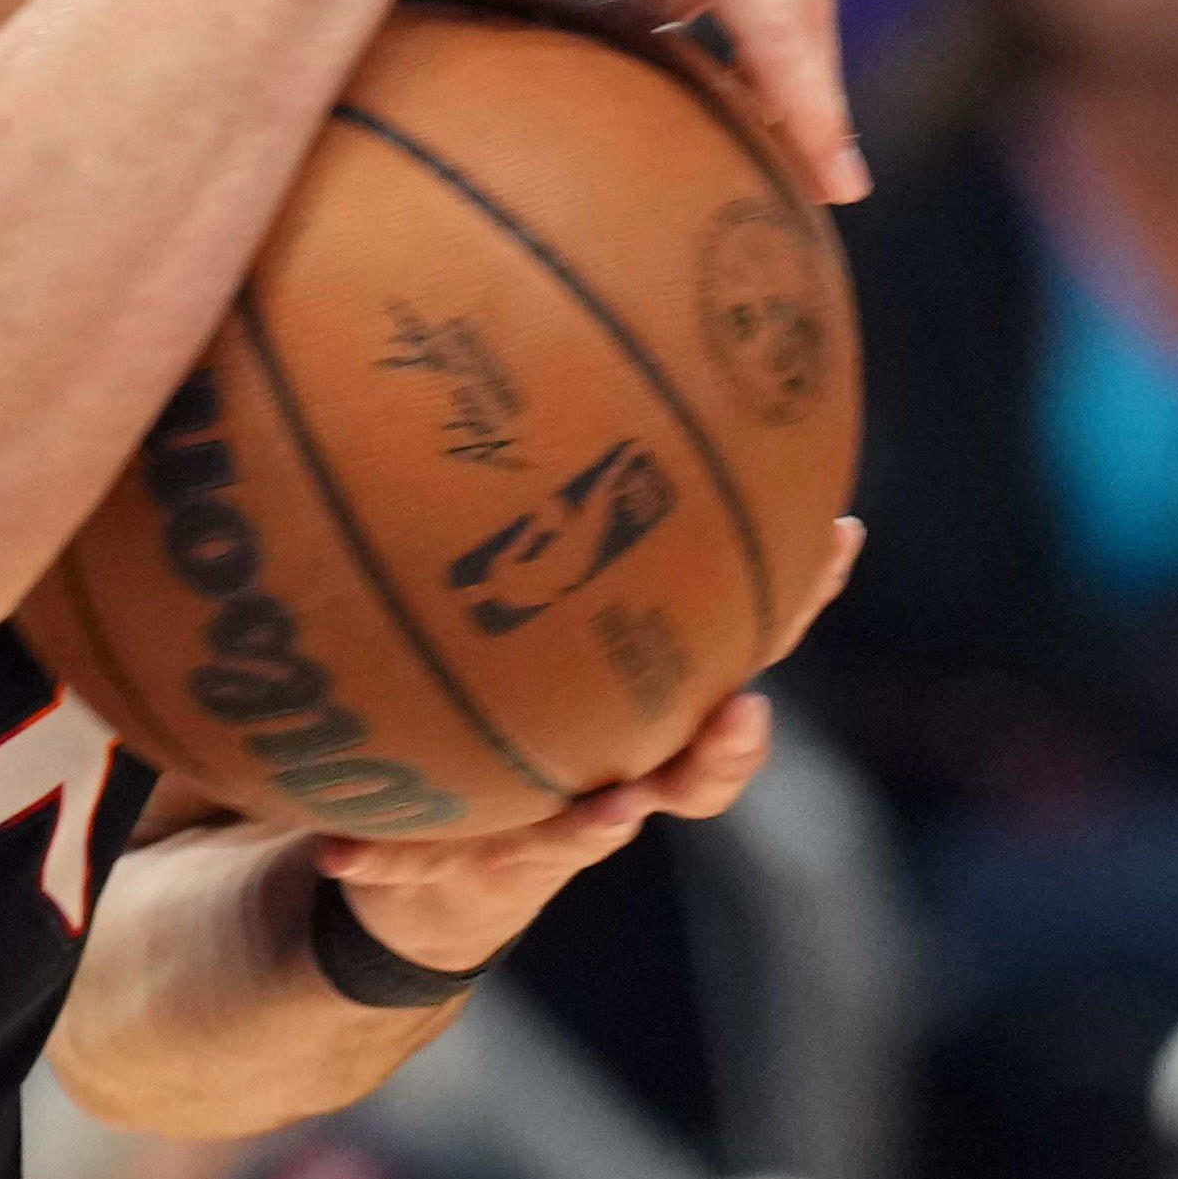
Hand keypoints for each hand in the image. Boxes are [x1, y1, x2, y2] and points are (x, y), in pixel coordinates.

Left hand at [325, 513, 861, 970]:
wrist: (441, 841)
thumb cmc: (499, 678)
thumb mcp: (510, 578)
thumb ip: (525, 490)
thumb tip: (507, 314)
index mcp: (650, 691)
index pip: (739, 635)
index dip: (799, 588)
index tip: (837, 533)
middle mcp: (622, 761)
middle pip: (702, 762)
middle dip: (727, 743)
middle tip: (742, 714)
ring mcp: (554, 822)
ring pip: (588, 828)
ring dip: (599, 821)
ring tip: (610, 812)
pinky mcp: (468, 864)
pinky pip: (428, 861)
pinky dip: (392, 858)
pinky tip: (340, 852)